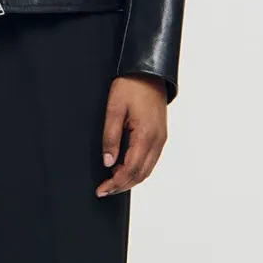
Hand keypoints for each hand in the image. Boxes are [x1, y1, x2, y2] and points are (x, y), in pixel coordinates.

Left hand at [97, 73, 168, 195]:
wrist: (150, 72)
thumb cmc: (131, 86)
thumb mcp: (114, 109)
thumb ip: (110, 137)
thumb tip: (108, 162)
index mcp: (146, 135)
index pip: (131, 169)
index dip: (115, 183)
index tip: (101, 189)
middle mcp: (157, 140)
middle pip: (141, 174)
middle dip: (122, 186)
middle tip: (104, 190)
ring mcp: (161, 139)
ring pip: (147, 169)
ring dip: (130, 179)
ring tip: (111, 182)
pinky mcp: (160, 135)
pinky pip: (150, 160)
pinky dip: (137, 169)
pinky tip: (123, 168)